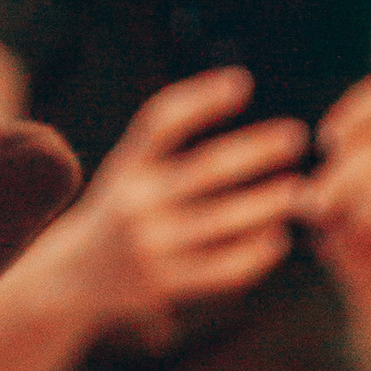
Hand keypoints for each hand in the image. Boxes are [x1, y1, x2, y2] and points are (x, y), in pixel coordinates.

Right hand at [66, 68, 309, 344]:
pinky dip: (253, 254)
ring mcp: (149, 247)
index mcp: (126, 167)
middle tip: (296, 136)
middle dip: (257, 151)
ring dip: (266, 203)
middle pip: (206, 169)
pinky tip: (277, 240)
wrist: (71, 283)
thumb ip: (164, 151)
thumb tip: (230, 109)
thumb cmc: (118, 218)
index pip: (163, 121)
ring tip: (299, 191)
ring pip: (222, 221)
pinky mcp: (163, 287)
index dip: (202, 99)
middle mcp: (135, 203)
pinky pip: (220, 269)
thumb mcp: (127, 174)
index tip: (243, 83)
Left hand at [300, 75, 370, 310]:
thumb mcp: (332, 201)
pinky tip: (364, 233)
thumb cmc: (358, 239)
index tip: (326, 141)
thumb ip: (324, 180)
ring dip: (357, 197)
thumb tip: (304, 193)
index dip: (352, 113)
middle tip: (315, 203)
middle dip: (343, 171)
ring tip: (339, 221)